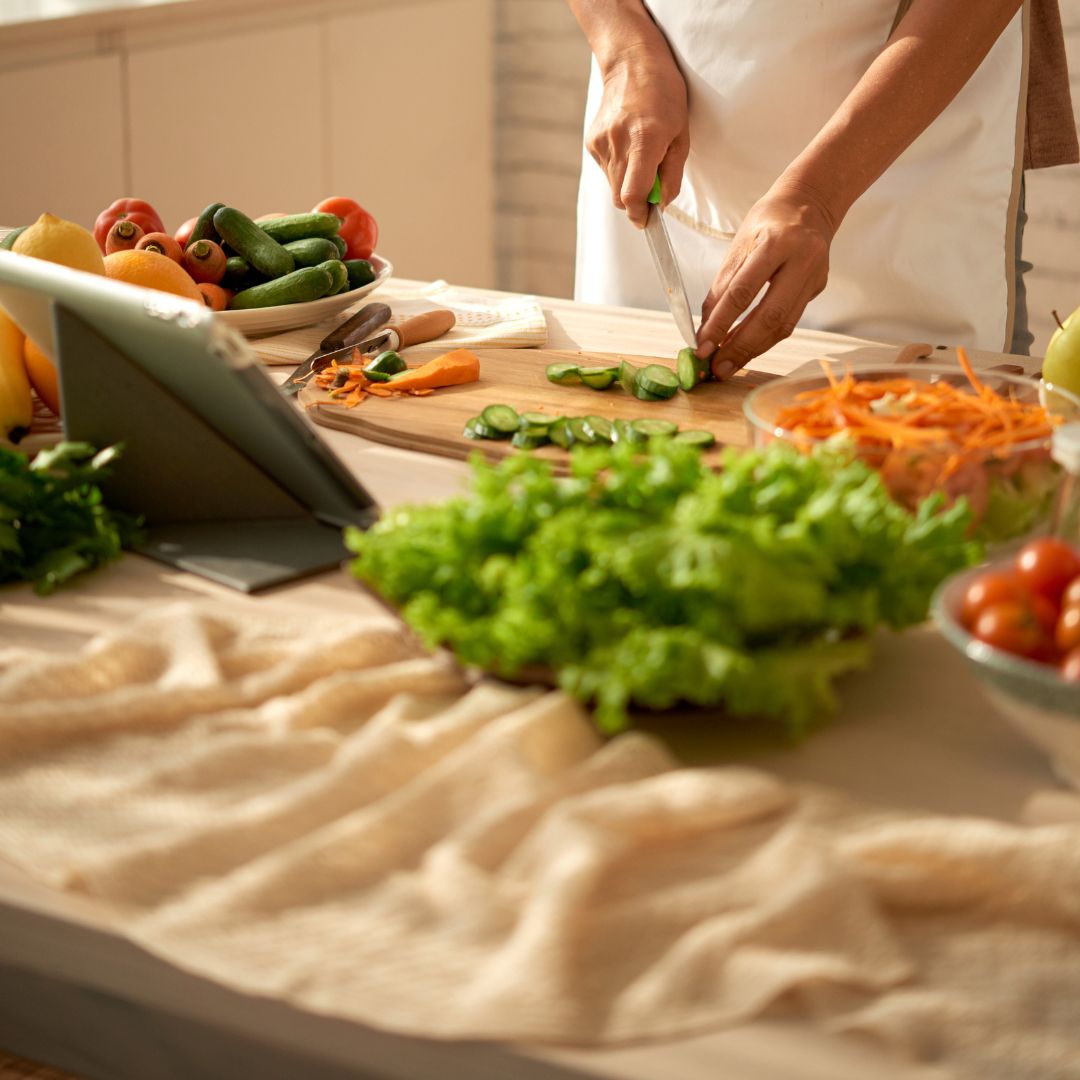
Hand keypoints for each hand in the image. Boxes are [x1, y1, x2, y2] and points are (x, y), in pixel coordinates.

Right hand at [586, 43, 688, 227]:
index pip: (633, 196)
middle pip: (620, 198)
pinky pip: (606, 171)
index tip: (648, 221)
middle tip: (653, 186)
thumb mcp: (681, 134)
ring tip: (641, 155)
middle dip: (637, 202)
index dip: (640, 215)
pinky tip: (628, 145)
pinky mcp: (591, 142)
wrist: (631, 62)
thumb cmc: (664, 95)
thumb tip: (662, 204)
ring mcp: (601, 143)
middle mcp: (618, 143)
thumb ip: (672, 174)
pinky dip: (619, 169)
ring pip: (613, 186)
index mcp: (645, 140)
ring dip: (628, 183)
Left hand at [697, 181, 836, 378]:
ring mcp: (814, 277)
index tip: (702, 347)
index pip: (742, 292)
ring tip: (728, 365)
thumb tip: (705, 326)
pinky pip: (789, 321)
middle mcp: (801, 260)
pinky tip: (746, 349)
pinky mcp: (817, 289)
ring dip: (753, 350)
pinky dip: (765, 339)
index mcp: (776, 242)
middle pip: (769, 316)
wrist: (810, 203)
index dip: (720, 324)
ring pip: (783, 325)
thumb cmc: (768, 221)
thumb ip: (722, 285)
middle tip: (717, 368)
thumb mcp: (739, 243)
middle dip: (740, 347)